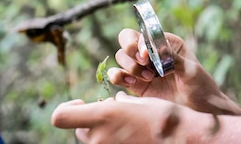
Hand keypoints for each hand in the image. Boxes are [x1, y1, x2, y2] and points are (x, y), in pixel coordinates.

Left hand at [51, 92, 213, 143]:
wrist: (180, 137)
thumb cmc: (163, 116)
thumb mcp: (140, 101)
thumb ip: (120, 102)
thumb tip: (113, 101)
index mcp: (103, 116)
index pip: (60, 117)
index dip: (67, 107)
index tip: (82, 102)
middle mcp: (99, 137)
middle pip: (78, 129)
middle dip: (91, 120)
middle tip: (113, 113)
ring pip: (92, 139)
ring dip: (103, 130)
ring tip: (127, 124)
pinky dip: (113, 139)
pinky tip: (133, 134)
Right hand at [108, 29, 240, 115]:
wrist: (200, 110)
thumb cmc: (201, 86)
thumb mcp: (191, 70)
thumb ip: (173, 58)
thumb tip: (158, 47)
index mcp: (167, 43)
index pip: (144, 33)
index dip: (140, 41)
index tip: (146, 55)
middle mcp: (152, 53)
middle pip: (127, 41)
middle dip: (131, 52)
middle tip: (144, 65)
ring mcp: (143, 69)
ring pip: (121, 58)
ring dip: (129, 67)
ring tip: (148, 78)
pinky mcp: (136, 86)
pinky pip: (117, 76)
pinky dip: (117, 77)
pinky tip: (131, 83)